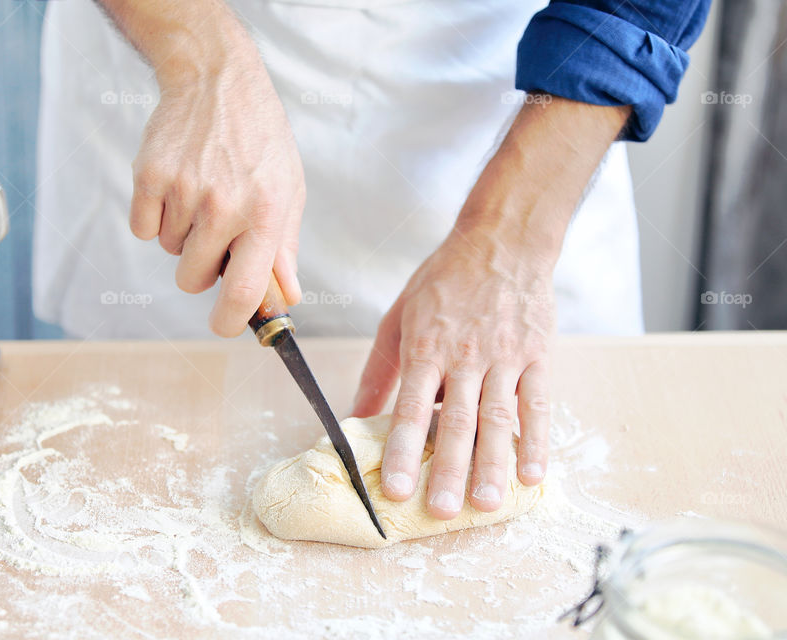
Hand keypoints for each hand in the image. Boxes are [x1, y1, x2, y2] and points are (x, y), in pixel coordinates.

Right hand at [113, 0, 304, 335]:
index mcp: (266, 214)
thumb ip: (284, 247)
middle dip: (200, 269)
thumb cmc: (259, 140)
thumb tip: (287, 297)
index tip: (224, 325)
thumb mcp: (288, 189)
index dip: (229, 321)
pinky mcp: (149, 177)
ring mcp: (185, 191)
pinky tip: (175, 185)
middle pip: (194, 279)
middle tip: (214, 234)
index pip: (243, 291)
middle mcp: (225, 206)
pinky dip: (154, 217)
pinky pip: (142, 229)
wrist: (217, 80)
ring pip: (169, 252)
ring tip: (200, 194)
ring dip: (181, 235)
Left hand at [352, 94, 630, 518]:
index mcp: (426, 346)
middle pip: (457, 421)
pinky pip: (537, 404)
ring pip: (498, 418)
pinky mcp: (537, 355)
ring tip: (486, 505)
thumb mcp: (398, 317)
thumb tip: (354, 415)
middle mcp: (465, 354)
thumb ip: (379, 370)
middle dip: (449, 470)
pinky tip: (532, 474)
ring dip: (493, 464)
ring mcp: (505, 356)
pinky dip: (536, 440)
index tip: (396, 489)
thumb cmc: (443, 281)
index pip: (411, 408)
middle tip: (442, 512)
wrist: (501, 241)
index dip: (404, 451)